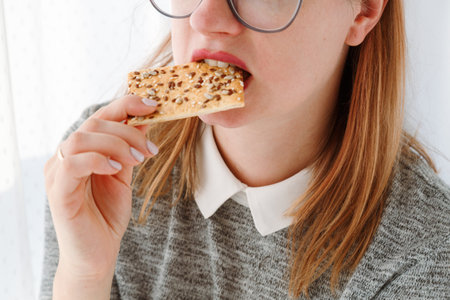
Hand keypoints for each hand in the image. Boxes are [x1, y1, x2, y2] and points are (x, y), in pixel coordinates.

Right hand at [44, 95, 158, 278]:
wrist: (97, 254)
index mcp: (83, 150)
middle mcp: (67, 156)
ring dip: (116, 144)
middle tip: (151, 148)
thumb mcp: (124, 173)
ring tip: (138, 160)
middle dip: (128, 130)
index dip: (126, 105)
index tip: (153, 105)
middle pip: (94, 123)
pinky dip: (98, 160)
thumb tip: (145, 119)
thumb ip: (129, 147)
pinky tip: (117, 170)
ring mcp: (58, 172)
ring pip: (82, 138)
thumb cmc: (108, 214)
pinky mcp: (57, 191)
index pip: (101, 117)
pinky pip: (72, 163)